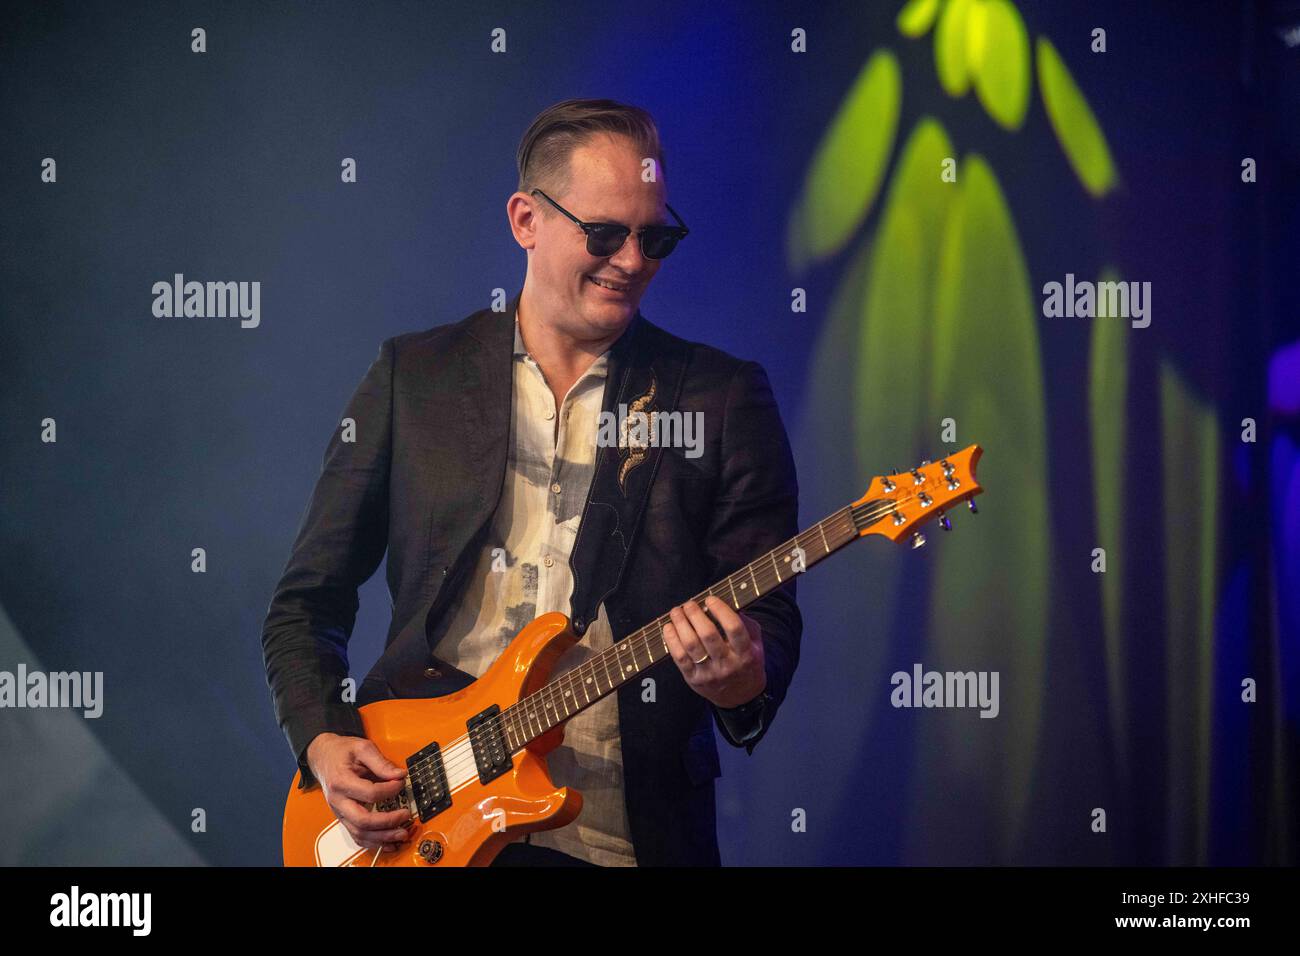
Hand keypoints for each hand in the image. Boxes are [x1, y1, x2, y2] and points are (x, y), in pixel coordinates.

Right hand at [305, 732, 413, 852]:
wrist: (323, 756)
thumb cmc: (341, 752)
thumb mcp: (362, 748)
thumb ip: (381, 762)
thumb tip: (399, 775)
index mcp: (341, 781)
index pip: (370, 793)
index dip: (390, 790)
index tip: (401, 783)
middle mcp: (338, 801)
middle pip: (363, 820)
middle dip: (387, 822)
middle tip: (405, 815)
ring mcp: (340, 812)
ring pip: (359, 833)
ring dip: (383, 837)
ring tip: (401, 834)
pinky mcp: (344, 817)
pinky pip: (357, 835)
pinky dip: (373, 842)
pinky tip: (388, 842)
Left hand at [663, 596, 765, 708]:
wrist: (741, 697)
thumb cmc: (747, 663)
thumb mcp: (756, 645)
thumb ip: (747, 624)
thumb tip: (727, 604)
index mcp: (746, 654)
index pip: (734, 628)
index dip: (721, 610)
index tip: (710, 599)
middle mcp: (727, 664)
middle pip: (708, 635)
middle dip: (695, 615)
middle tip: (689, 604)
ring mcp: (709, 673)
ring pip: (691, 645)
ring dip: (680, 624)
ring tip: (676, 611)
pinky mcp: (694, 680)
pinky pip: (679, 658)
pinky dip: (671, 640)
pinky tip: (669, 627)